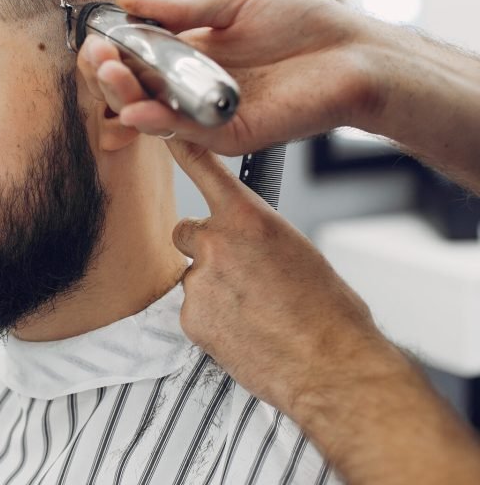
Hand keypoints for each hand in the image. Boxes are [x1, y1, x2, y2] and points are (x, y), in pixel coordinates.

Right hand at [77, 0, 380, 155]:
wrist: (355, 53)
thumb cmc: (303, 23)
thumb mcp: (232, 0)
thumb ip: (178, 6)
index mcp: (189, 51)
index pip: (136, 55)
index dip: (112, 48)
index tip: (97, 36)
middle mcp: (192, 84)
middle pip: (136, 86)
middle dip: (110, 73)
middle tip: (98, 55)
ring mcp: (208, 112)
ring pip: (153, 113)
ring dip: (125, 97)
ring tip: (111, 74)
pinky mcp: (230, 134)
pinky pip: (187, 133)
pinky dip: (160, 123)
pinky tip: (139, 109)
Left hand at [167, 138, 393, 414]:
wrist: (333, 366)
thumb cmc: (329, 312)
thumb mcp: (298, 251)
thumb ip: (256, 236)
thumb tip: (243, 243)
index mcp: (249, 219)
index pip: (203, 171)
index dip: (182, 149)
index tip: (166, 133)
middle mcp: (217, 243)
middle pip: (188, 232)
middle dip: (206, 248)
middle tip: (240, 275)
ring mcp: (199, 282)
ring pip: (194, 277)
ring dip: (214, 289)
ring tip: (254, 312)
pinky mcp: (191, 318)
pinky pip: (194, 311)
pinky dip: (213, 320)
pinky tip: (245, 332)